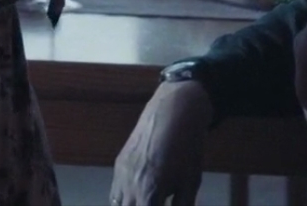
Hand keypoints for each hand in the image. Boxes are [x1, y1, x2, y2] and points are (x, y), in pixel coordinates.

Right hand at [111, 81, 212, 205]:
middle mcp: (129, 185)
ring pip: (117, 205)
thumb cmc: (188, 147)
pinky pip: (115, 192)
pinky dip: (123, 202)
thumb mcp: (191, 182)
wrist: (175, 110)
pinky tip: (138, 200)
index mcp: (149, 191)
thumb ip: (182, 205)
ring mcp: (121, 173)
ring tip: (148, 201)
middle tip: (157, 203)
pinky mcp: (119, 163)